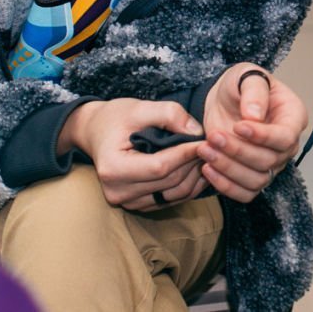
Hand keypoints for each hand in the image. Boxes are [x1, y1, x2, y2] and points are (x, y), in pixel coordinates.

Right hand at [61, 98, 206, 210]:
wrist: (98, 132)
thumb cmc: (118, 118)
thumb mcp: (141, 108)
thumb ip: (170, 114)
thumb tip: (197, 132)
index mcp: (113, 168)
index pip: (160, 167)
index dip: (186, 154)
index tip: (207, 139)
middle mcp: (117, 191)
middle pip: (170, 182)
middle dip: (195, 163)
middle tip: (214, 146)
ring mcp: (127, 202)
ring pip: (175, 194)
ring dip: (196, 176)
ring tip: (210, 156)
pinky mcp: (139, 204)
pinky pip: (172, 199)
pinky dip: (190, 185)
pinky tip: (200, 168)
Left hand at [199, 63, 307, 202]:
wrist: (223, 101)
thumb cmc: (239, 86)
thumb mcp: (246, 76)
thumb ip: (254, 91)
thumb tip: (255, 116)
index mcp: (293, 117)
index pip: (285, 137)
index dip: (263, 137)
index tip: (237, 126)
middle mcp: (287, 145)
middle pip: (269, 161)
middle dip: (238, 151)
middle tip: (213, 136)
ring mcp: (272, 164)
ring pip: (257, 180)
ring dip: (228, 169)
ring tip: (205, 150)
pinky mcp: (253, 176)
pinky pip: (245, 194)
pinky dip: (226, 186)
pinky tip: (207, 169)